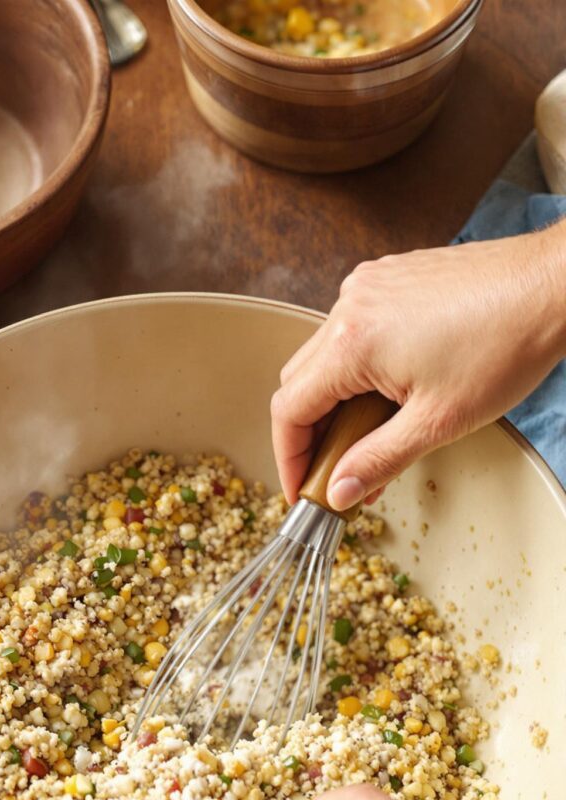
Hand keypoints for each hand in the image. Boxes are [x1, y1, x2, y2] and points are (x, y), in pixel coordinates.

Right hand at [271, 222, 565, 509]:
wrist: (555, 285)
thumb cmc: (508, 345)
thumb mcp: (438, 422)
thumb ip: (378, 461)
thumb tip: (339, 493)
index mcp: (350, 344)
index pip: (290, 410)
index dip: (289, 457)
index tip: (302, 487)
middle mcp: (348, 308)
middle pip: (299, 382)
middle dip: (310, 432)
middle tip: (335, 468)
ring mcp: (367, 287)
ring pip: (323, 355)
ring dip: (334, 398)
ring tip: (371, 432)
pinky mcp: (389, 278)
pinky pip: (350, 328)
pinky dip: (356, 364)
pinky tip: (389, 387)